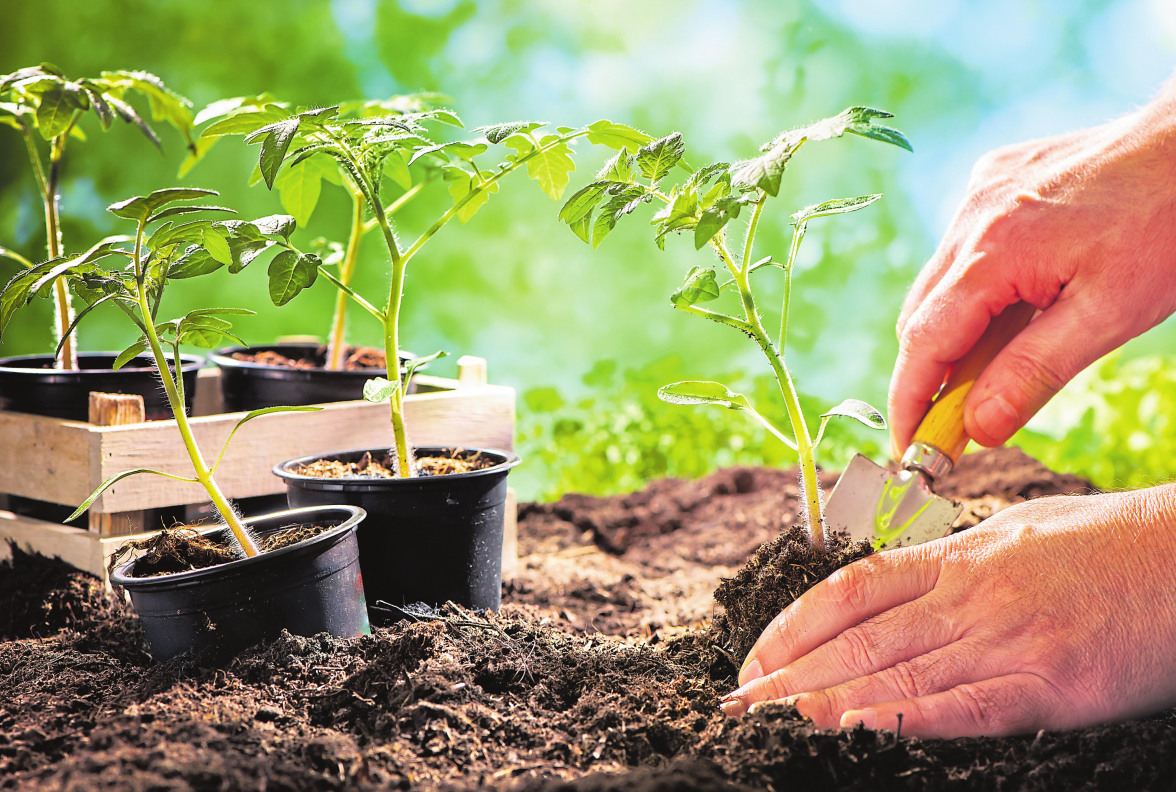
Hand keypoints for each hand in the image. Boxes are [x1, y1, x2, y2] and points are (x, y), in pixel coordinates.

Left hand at [719, 486, 1175, 737]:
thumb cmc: (1107, 542)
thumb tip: (899, 580)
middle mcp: (969, 596)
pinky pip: (967, 707)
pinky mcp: (1051, 683)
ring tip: (775, 720)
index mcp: (958, 557)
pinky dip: (909, 721)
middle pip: (861, 639)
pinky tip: (860, 733)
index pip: (852, 590)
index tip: (755, 654)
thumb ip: (954, 558)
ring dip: (828, 702)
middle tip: (740, 701)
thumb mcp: (1017, 531)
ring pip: (899, 675)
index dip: (794, 623)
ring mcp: (1007, 638)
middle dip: (791, 672)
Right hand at [889, 88, 1175, 456]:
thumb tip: (977, 430)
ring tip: (996, 366)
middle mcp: (969, 218)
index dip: (909, 402)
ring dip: (956, 333)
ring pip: (941, 285)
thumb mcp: (1109, 315)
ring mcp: (978, 195)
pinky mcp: (993, 181)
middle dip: (930, 376)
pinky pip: (963, 250)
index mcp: (991, 253)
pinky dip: (975, 291)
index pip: (923, 344)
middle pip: (921, 317)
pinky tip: (1019, 302)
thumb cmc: (1163, 224)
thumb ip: (1033, 373)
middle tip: (955, 425)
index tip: (908, 449)